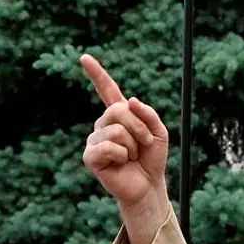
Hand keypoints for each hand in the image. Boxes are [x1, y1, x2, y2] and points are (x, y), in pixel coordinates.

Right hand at [80, 55, 170, 242]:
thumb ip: (148, 114)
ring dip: (132, 145)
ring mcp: (95, 140)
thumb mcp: (159, 132)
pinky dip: (120, 155)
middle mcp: (104, 124)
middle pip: (118, 110)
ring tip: (132, 157)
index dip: (96, 74)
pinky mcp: (91, 157)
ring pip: (115, 130)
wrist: (148, 185)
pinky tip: (121, 163)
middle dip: (138, 127)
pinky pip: (106, 147)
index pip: (107, 90)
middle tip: (144, 144)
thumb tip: (129, 101)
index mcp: (119, 115)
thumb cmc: (152, 159)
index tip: (84, 57)